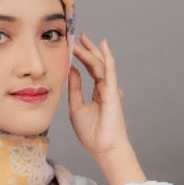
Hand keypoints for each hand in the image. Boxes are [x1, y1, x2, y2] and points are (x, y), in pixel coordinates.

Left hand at [68, 34, 129, 156]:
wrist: (102, 147)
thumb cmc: (91, 133)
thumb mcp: (76, 107)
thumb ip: (75, 88)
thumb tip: (71, 70)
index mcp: (98, 93)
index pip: (90, 70)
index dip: (82, 58)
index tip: (73, 47)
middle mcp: (105, 88)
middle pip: (96, 64)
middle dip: (88, 50)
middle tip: (78, 37)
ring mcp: (110, 89)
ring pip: (100, 65)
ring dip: (91, 52)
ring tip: (82, 40)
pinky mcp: (112, 92)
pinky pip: (109, 71)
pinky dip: (106, 58)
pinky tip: (103, 47)